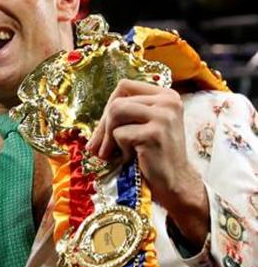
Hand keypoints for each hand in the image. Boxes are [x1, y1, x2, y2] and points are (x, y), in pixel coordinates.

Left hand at [86, 79, 208, 245]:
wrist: (175, 181)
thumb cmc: (155, 154)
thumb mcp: (145, 124)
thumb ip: (126, 112)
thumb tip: (92, 117)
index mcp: (166, 95)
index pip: (125, 85)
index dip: (109, 104)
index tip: (106, 125)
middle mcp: (168, 101)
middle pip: (117, 101)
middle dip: (102, 126)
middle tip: (97, 146)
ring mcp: (163, 116)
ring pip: (115, 112)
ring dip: (108, 136)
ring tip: (111, 152)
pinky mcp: (155, 134)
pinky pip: (120, 134)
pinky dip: (118, 149)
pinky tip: (129, 158)